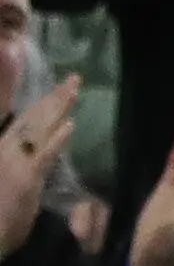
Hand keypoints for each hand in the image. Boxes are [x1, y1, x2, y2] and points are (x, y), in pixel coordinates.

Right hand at [0, 78, 82, 257]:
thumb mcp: (8, 186)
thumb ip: (21, 170)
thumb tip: (38, 163)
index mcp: (0, 150)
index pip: (22, 123)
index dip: (41, 105)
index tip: (58, 90)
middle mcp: (3, 150)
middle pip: (31, 119)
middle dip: (53, 98)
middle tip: (74, 79)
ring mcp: (12, 162)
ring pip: (39, 129)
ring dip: (58, 108)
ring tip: (74, 89)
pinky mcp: (25, 178)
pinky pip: (44, 155)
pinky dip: (57, 139)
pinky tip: (70, 125)